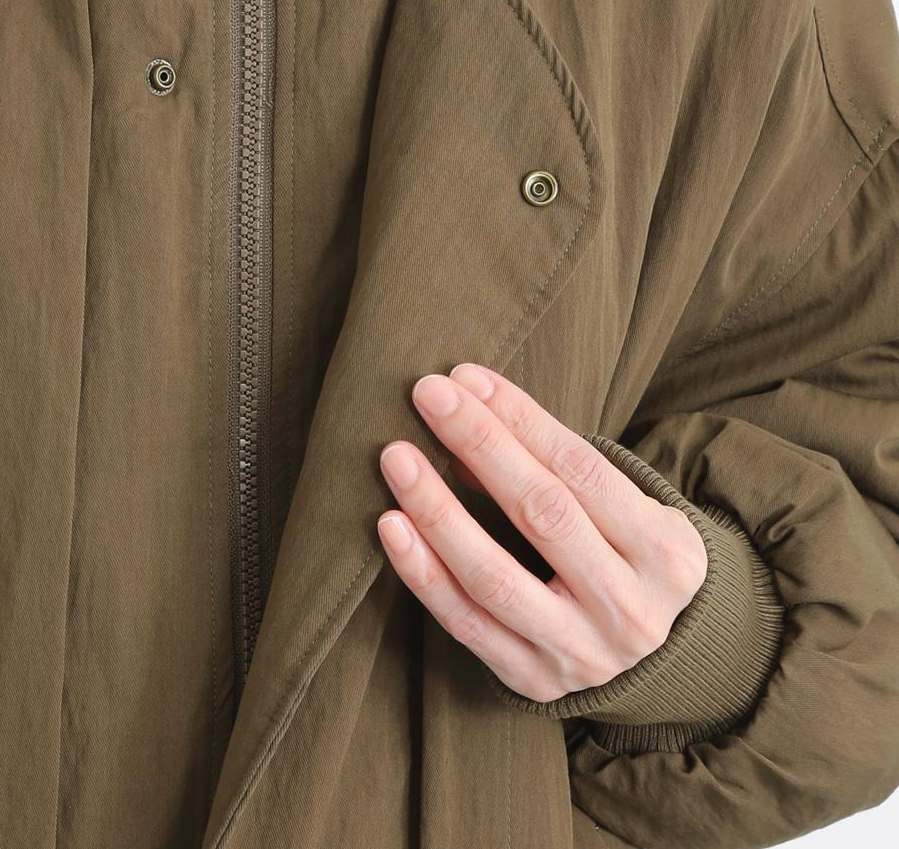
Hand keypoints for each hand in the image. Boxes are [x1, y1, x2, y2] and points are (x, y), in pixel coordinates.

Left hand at [376, 363, 708, 701]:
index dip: (520, 419)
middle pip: (543, 514)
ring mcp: (581, 654)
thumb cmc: (623, 553)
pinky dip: (423, 574)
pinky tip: (391, 526)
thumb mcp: (621, 507)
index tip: (465, 377)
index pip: (583, 470)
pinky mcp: (532, 681)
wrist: (657, 657)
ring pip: (495, 577)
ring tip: (397, 458)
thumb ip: (552, 465)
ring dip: (438, 511)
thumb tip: (468, 410)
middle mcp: (630, 609)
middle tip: (428, 394)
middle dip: (480, 445)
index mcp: (666, 552)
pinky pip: (465, 624)